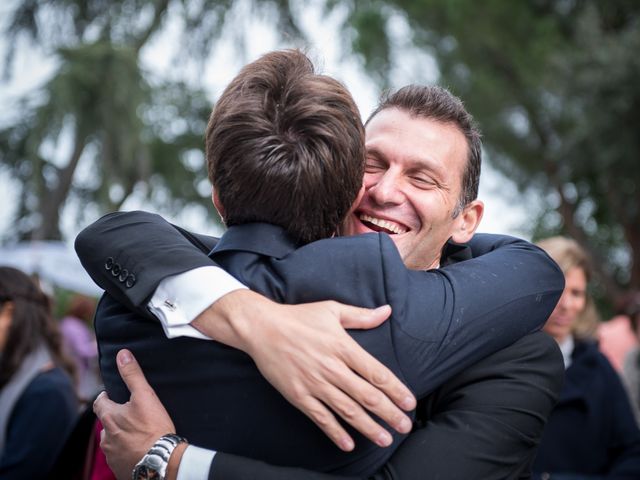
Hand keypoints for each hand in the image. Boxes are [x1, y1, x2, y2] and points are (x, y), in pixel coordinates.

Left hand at [93, 349, 177, 478]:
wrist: (160, 461)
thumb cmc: (153, 428)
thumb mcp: (145, 396)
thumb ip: (132, 375)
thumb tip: (122, 355)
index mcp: (109, 417)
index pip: (98, 403)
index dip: (104, 398)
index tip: (112, 395)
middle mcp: (106, 437)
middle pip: (106, 423)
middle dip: (115, 419)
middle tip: (130, 415)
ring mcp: (111, 454)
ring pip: (112, 441)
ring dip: (120, 436)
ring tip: (137, 434)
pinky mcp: (119, 468)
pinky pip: (119, 457)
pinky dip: (126, 452)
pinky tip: (139, 449)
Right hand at [193, 290, 416, 450]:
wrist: (261, 328)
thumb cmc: (298, 317)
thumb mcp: (332, 310)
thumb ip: (361, 316)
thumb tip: (387, 311)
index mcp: (343, 346)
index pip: (377, 373)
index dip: (396, 390)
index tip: (410, 403)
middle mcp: (332, 368)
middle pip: (367, 395)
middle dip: (389, 413)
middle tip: (405, 426)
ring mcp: (314, 383)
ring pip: (347, 410)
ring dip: (368, 427)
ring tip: (385, 439)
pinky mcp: (298, 395)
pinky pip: (321, 418)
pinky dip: (335, 432)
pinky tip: (349, 444)